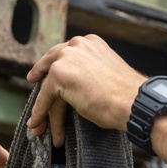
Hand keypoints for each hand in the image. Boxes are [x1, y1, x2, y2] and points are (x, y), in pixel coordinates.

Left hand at [26, 34, 145, 146]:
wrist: (134, 101)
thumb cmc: (127, 95)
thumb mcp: (106, 72)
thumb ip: (89, 70)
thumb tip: (75, 84)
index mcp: (91, 42)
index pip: (65, 53)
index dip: (52, 65)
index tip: (42, 74)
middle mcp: (77, 44)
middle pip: (52, 66)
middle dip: (41, 80)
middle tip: (32, 85)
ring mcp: (67, 57)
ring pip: (49, 86)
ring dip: (44, 108)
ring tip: (39, 125)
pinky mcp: (59, 74)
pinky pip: (44, 97)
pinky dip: (39, 112)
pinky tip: (36, 123)